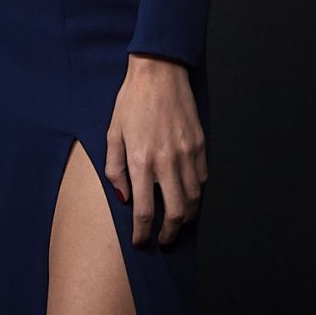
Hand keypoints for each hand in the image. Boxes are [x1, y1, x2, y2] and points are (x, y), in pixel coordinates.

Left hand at [103, 54, 205, 247]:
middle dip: (169, 234)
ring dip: (185, 217)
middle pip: (175, 213)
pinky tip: (187, 196)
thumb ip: (115, 169)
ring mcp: (187, 154)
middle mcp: (167, 162)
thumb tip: (123, 197)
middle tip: (163, 240)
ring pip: (193, 200)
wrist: (159, 72)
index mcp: (141, 160)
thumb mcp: (113, 133)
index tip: (140, 242)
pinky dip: (196, 194)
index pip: (144, 211)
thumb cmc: (131, 101)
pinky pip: (202, 180)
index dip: (143, 233)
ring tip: (177, 223)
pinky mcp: (201, 146)